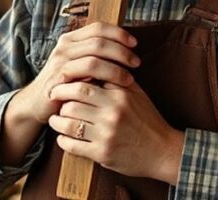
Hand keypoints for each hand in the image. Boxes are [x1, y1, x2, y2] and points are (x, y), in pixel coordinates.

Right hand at [19, 22, 139, 125]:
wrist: (38, 102)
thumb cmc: (65, 83)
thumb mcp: (79, 64)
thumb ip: (95, 54)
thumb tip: (125, 48)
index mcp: (70, 39)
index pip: (98, 27)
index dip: (118, 33)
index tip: (135, 44)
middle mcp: (64, 47)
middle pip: (99, 41)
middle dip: (121, 51)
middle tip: (136, 62)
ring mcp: (60, 62)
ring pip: (94, 58)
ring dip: (116, 68)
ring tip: (129, 78)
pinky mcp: (59, 79)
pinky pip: (85, 76)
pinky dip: (104, 80)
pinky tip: (114, 88)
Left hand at [47, 80, 184, 183]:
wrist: (163, 151)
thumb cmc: (148, 120)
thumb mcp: (137, 94)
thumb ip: (116, 79)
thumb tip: (95, 63)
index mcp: (119, 95)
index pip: (84, 82)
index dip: (67, 82)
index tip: (60, 82)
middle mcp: (112, 113)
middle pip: (72, 101)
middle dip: (59, 99)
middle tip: (54, 99)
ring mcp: (106, 134)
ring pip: (68, 123)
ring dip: (57, 121)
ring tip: (55, 119)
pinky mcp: (102, 153)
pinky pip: (72, 145)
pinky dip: (63, 141)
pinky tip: (63, 137)